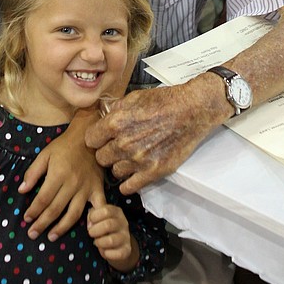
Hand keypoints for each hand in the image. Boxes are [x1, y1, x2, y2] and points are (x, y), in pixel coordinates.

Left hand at [19, 110, 102, 239]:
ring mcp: (86, 188)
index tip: (26, 218)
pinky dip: (94, 220)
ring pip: (74, 214)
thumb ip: (33, 173)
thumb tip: (22, 190)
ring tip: (51, 237)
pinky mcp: (98, 189)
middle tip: (32, 233)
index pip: (43, 198)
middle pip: (55, 209)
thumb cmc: (64, 147)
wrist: (88, 137)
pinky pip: (98, 208)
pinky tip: (88, 230)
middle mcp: (72, 184)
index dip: (34, 211)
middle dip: (42, 223)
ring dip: (61, 228)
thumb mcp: (44, 154)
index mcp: (58, 174)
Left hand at [85, 81, 223, 192]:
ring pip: (115, 172)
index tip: (102, 138)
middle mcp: (124, 143)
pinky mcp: (153, 171)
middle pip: (101, 158)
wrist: (192, 110)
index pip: (90, 140)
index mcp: (116, 123)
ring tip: (130, 158)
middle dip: (106, 152)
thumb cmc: (165, 101)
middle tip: (116, 148)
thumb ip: (116, 110)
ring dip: (120, 165)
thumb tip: (105, 118)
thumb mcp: (135, 97)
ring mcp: (139, 160)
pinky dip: (128, 183)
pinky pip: (130, 186)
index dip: (96, 138)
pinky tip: (132, 176)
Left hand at [87, 198, 136, 271]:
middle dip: (95, 231)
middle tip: (91, 233)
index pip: (105, 211)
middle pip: (108, 225)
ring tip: (97, 242)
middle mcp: (123, 223)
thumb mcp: (98, 215)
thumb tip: (90, 217)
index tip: (90, 222)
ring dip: (100, 242)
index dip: (94, 217)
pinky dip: (108, 254)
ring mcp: (126, 236)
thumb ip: (93, 211)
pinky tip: (105, 251)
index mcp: (116, 212)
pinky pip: (118, 253)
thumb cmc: (103, 227)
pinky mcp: (127, 249)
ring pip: (111, 240)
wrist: (118, 244)